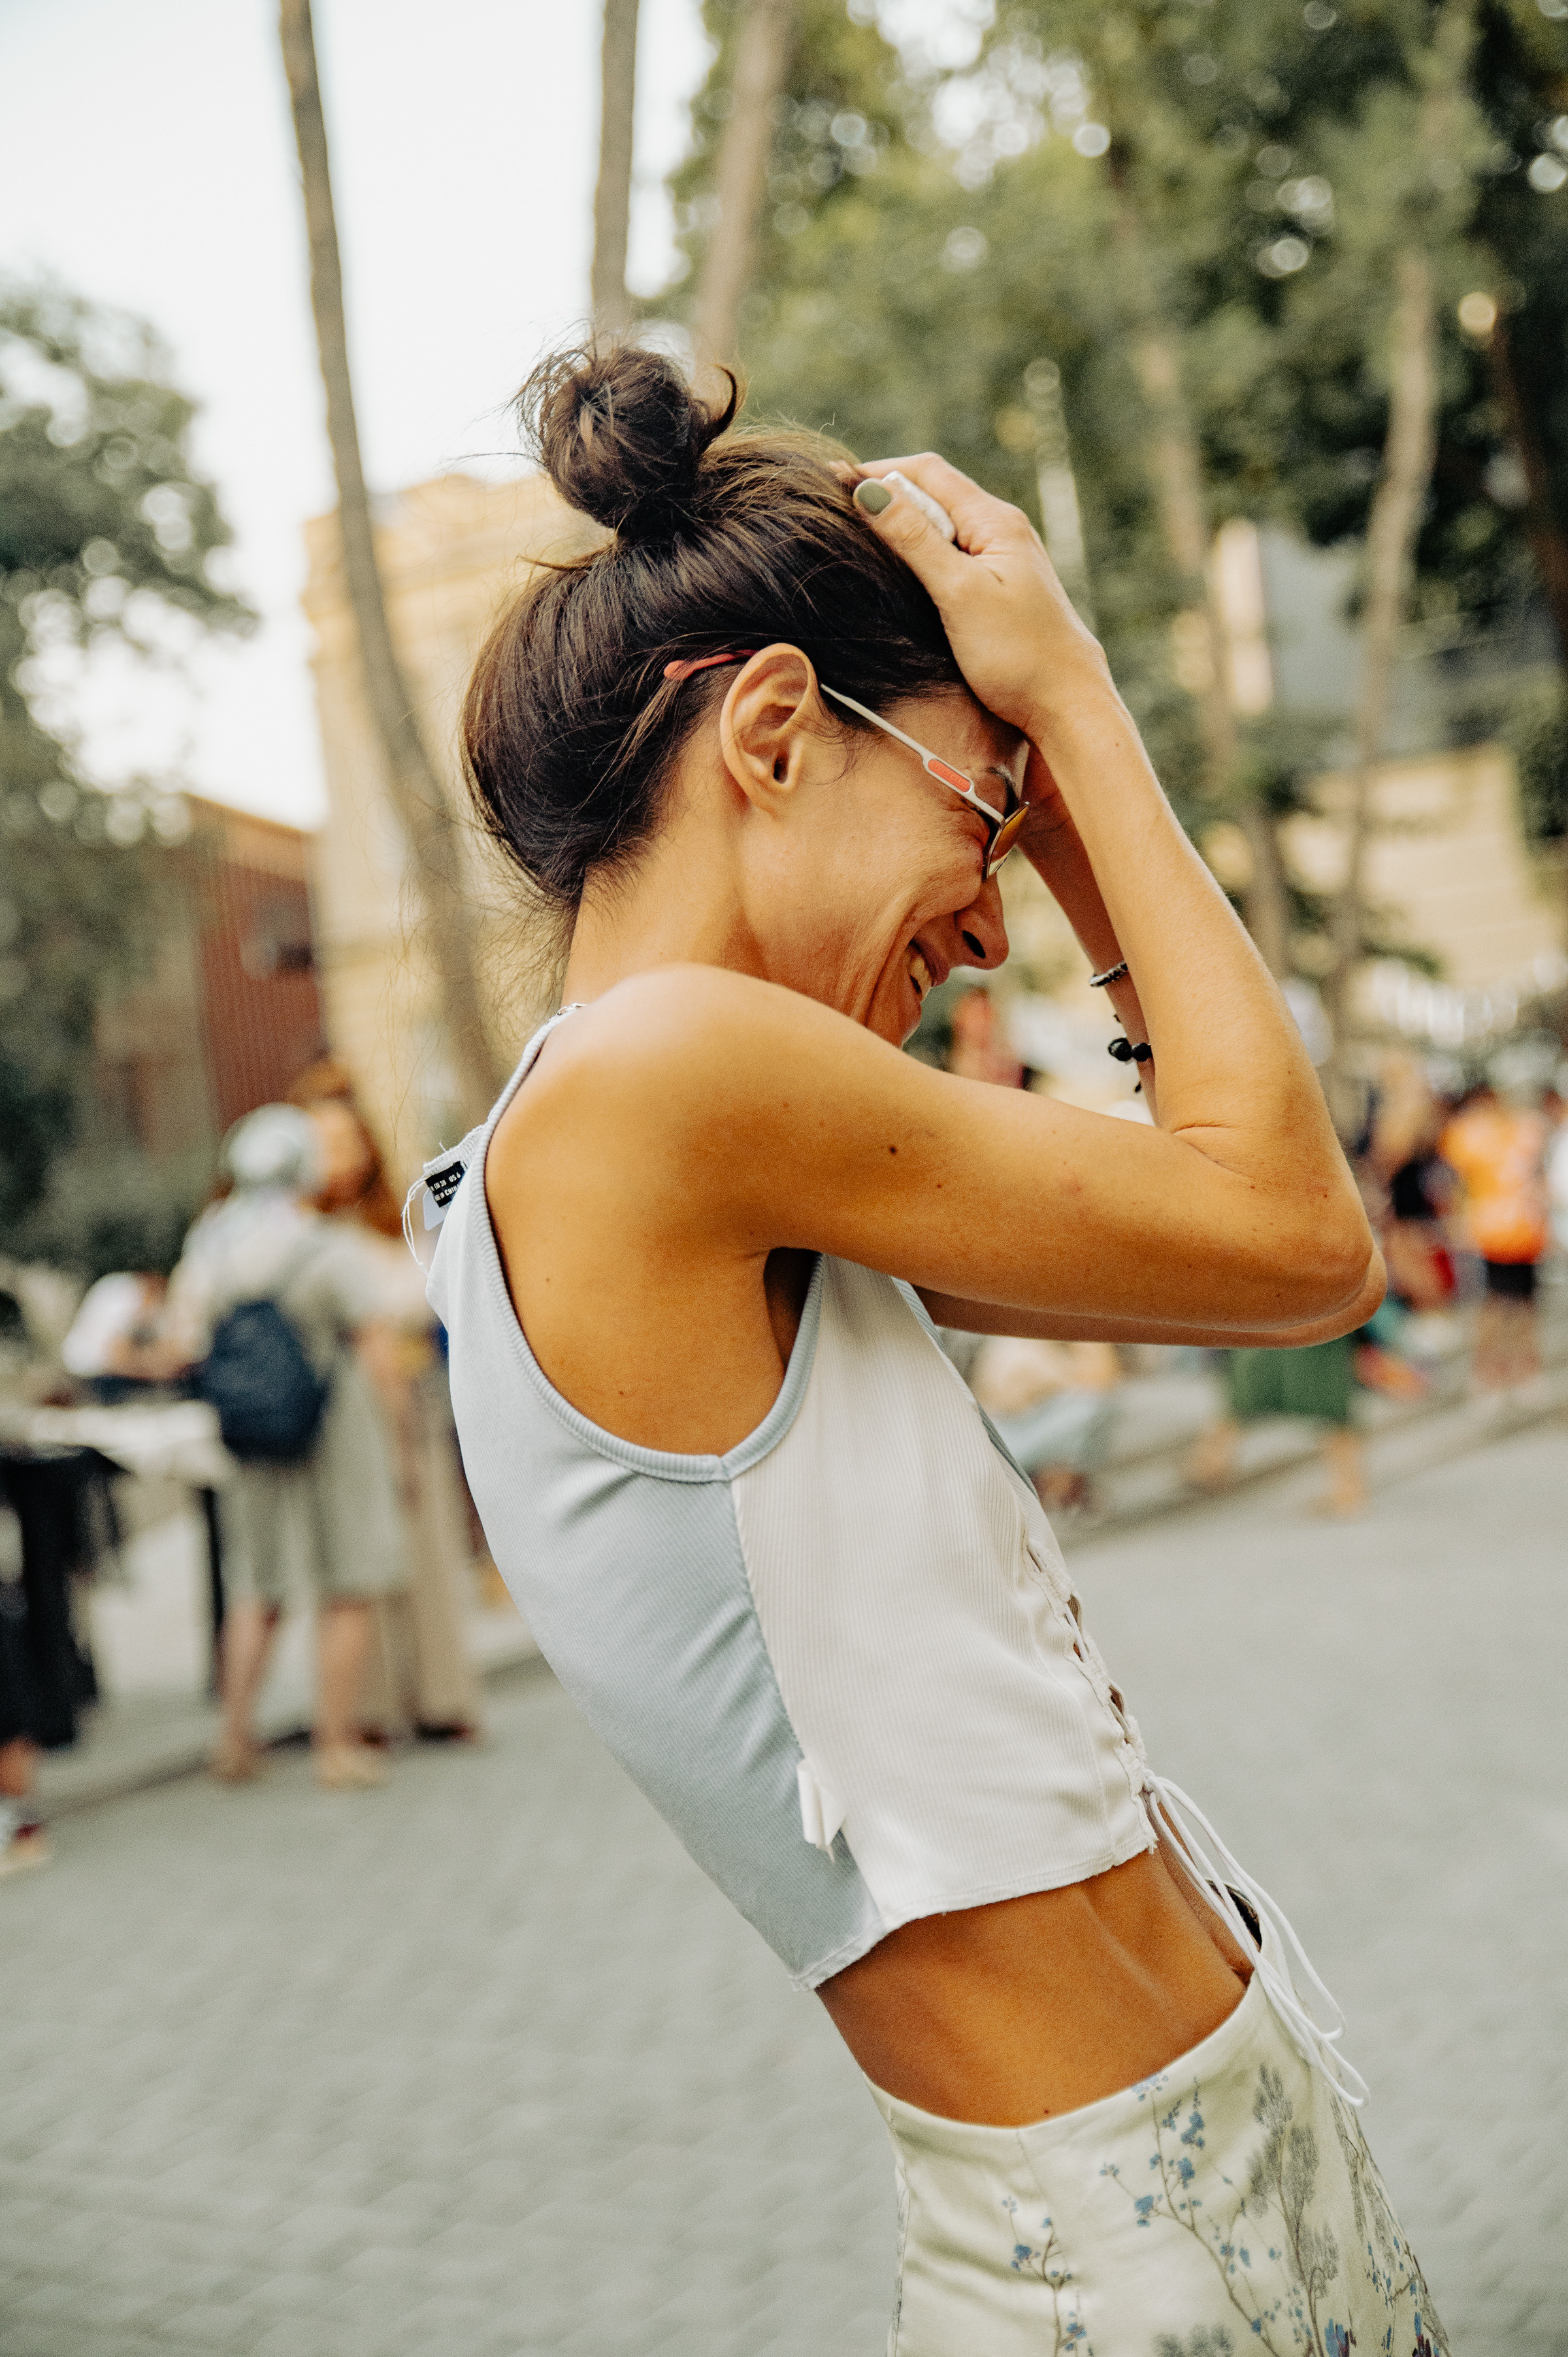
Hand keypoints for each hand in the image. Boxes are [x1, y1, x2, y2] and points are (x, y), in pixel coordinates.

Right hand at [845, 453, 1109, 740]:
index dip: (877, 471)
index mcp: (995, 520)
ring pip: (942, 525)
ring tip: (858, 539)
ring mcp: (1003, 559)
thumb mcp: (959, 592)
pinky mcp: (1001, 588)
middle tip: (836, 512)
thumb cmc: (1019, 654)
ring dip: (901, 526)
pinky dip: (920, 555)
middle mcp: (1002, 530)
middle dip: (885, 494)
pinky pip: (952, 555)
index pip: (926, 472)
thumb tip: (870, 491)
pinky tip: (899, 575)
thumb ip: (915, 540)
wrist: (1068, 705)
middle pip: (933, 493)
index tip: (830, 482)